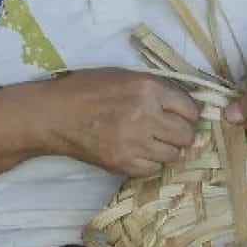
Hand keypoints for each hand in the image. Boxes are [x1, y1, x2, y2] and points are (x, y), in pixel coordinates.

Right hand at [48, 68, 200, 177]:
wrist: (54, 114)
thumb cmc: (88, 90)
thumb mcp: (125, 76)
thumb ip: (157, 89)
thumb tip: (190, 106)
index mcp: (148, 89)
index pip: (191, 110)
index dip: (188, 114)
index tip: (180, 116)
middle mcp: (145, 115)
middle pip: (186, 135)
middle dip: (180, 133)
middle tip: (166, 131)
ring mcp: (134, 142)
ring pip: (173, 155)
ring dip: (165, 149)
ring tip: (148, 141)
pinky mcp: (123, 163)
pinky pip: (153, 169)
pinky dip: (149, 163)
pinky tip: (136, 152)